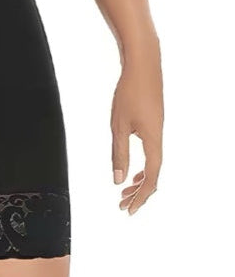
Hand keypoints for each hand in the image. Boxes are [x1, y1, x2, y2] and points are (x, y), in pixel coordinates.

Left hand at [111, 41, 163, 214]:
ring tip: (124, 188)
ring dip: (140, 178)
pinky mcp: (154, 122)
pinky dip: (142, 164)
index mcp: (153, 143)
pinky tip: (130, 163)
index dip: (140, 198)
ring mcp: (157, 130)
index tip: (128, 210)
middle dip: (139, 192)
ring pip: (153, 163)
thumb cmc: (129, 93)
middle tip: (123, 204)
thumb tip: (117, 180)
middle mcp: (159, 139)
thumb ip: (118, 152)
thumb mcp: (118, 125)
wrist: (143, 66)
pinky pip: (151, 151)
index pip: (151, 180)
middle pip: (154, 175)